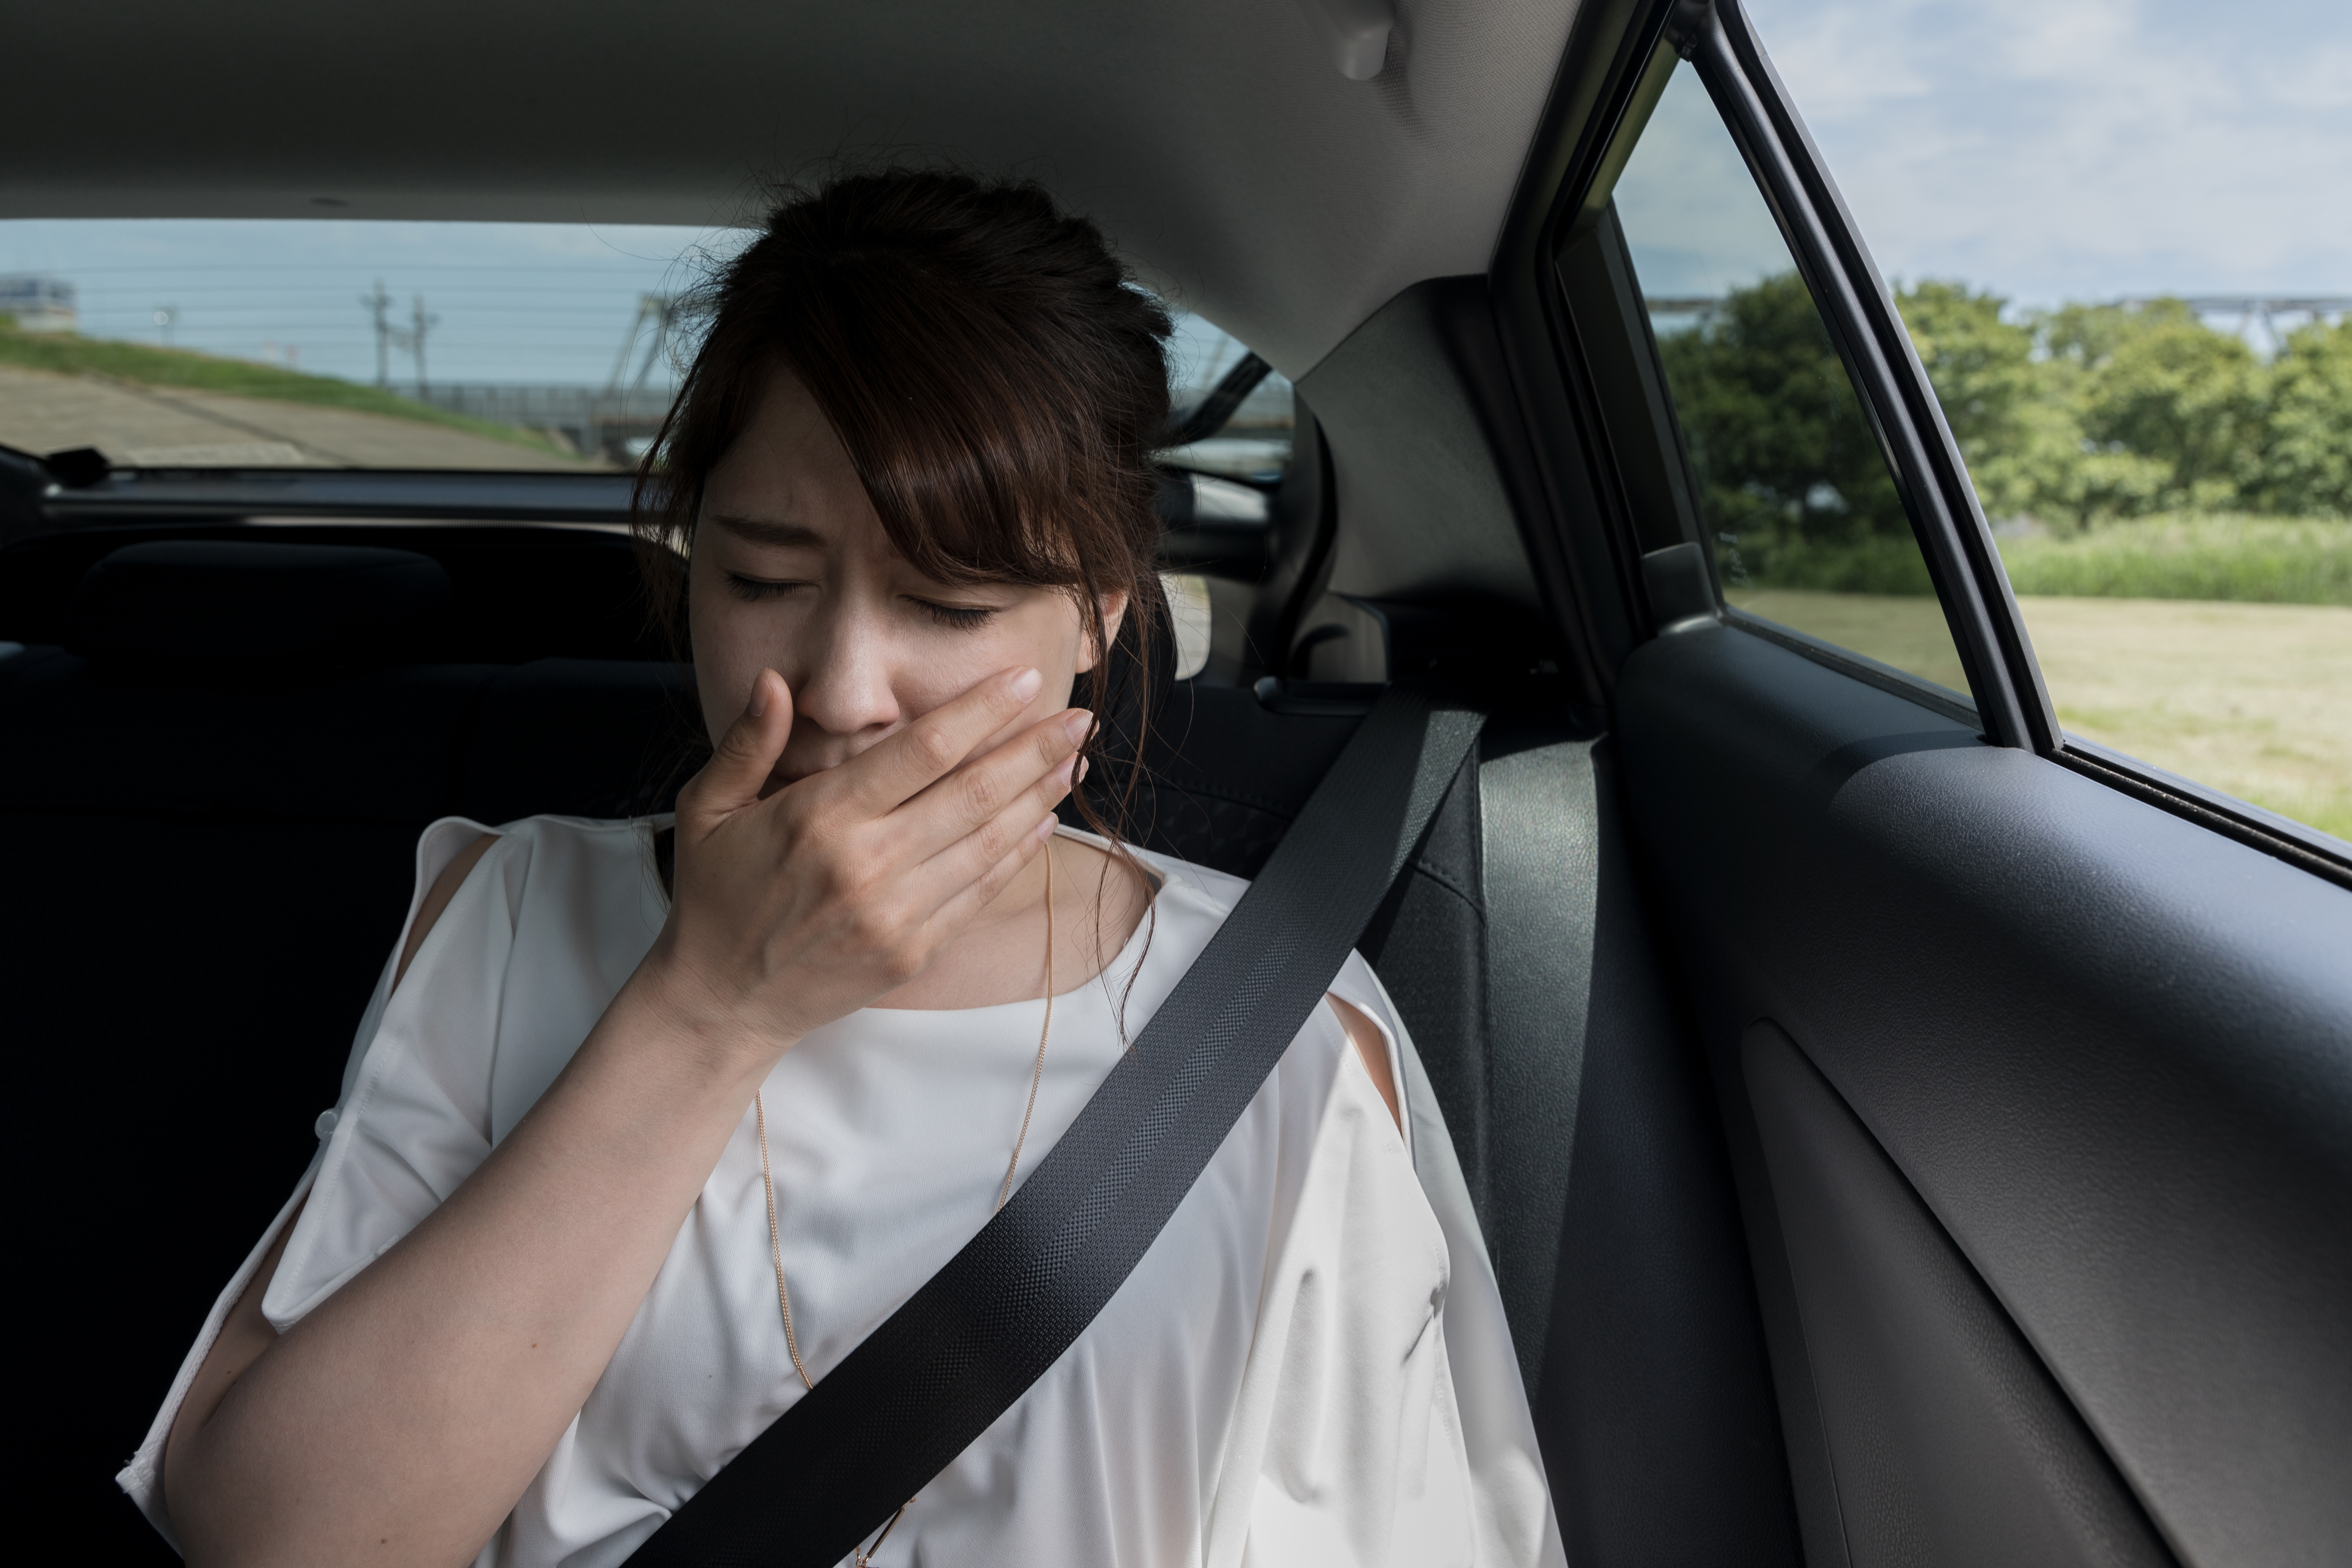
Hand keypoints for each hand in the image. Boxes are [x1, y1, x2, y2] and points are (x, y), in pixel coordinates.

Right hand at [646, 665, 1086, 1055]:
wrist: (722, 1000)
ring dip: (1039, 798)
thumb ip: (747, 743)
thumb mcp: (708, 809)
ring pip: (989, 842)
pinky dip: (1017, 854)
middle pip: (974, 792)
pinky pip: (980, 892)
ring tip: (1074, 762)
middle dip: (1035, 750)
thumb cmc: (716, 895)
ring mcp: (896, 913)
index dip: (981, 710)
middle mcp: (867, 863)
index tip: (1024, 679)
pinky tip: (1043, 822)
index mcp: (821, 816)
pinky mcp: (913, 950)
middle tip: (1081, 718)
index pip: (923, 749)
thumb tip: (775, 681)